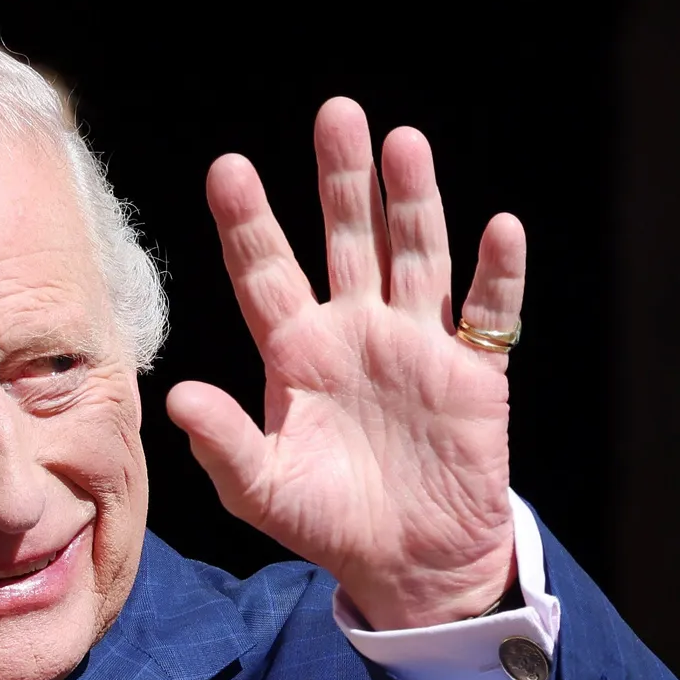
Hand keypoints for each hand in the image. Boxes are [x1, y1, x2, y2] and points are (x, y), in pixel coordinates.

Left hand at [166, 99, 524, 631]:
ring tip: (404, 143)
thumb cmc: (329, 524)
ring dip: (412, 201)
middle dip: (341, 179)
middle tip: (336, 114)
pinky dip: (498, 273)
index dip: (249, 220)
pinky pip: (489, 314)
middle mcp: (355, 332)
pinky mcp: (473, 374)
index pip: (266, 271)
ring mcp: (417, 345)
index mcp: (298, 352)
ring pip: (414, 255)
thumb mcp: (264, 492)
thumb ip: (224, 445)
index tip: (228, 168)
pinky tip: (500, 229)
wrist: (411, 565)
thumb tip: (179, 397)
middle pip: (346, 238)